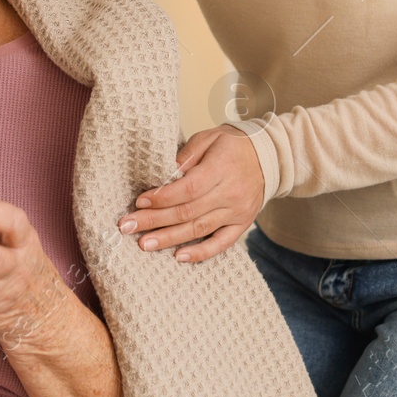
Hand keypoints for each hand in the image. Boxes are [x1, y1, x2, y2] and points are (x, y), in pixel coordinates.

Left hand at [118, 124, 264, 263]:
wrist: (268, 157)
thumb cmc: (233, 145)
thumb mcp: (208, 138)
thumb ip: (186, 155)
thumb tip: (163, 174)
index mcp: (221, 168)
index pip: (188, 188)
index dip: (162, 197)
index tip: (139, 202)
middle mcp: (230, 194)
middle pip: (187, 211)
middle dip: (155, 221)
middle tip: (128, 227)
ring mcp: (237, 212)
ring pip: (199, 229)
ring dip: (169, 239)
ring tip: (145, 244)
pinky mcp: (242, 224)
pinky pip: (221, 243)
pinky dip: (201, 253)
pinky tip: (179, 257)